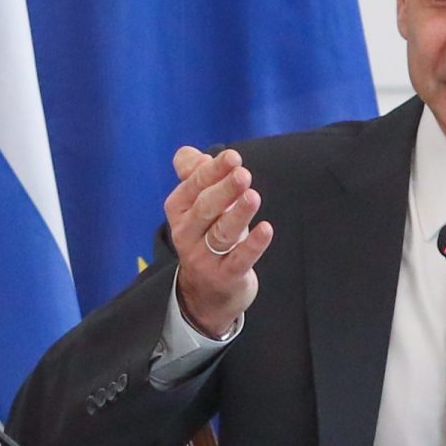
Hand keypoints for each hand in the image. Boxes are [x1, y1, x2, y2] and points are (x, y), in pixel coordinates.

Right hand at [166, 147, 273, 337]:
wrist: (206, 291)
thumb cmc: (206, 235)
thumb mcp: (197, 206)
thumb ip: (194, 176)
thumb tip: (188, 153)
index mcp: (179, 211)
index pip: (193, 187)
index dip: (212, 172)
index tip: (233, 157)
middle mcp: (187, 234)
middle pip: (205, 209)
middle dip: (224, 190)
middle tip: (243, 174)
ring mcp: (204, 257)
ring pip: (221, 233)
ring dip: (238, 214)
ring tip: (253, 196)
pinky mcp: (225, 276)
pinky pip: (239, 259)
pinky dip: (253, 245)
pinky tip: (266, 230)